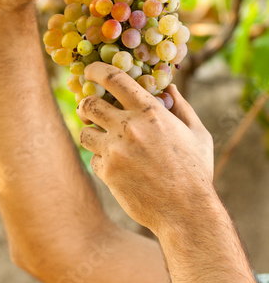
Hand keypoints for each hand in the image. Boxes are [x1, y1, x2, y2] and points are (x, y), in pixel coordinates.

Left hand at [77, 63, 213, 230]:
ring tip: (105, 140)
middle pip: (88, 104)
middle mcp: (128, 128)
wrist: (186, 211)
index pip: (114, 78)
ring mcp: (115, 151)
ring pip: (85, 132)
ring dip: (91, 133)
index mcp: (150, 112)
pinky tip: (117, 167)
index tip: (90, 71)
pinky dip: (101, 160)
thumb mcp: (198, 134)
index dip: (96, 70)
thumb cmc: (195, 171)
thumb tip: (169, 86)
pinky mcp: (107, 173)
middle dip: (85, 104)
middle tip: (90, 109)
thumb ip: (182, 106)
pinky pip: (92, 158)